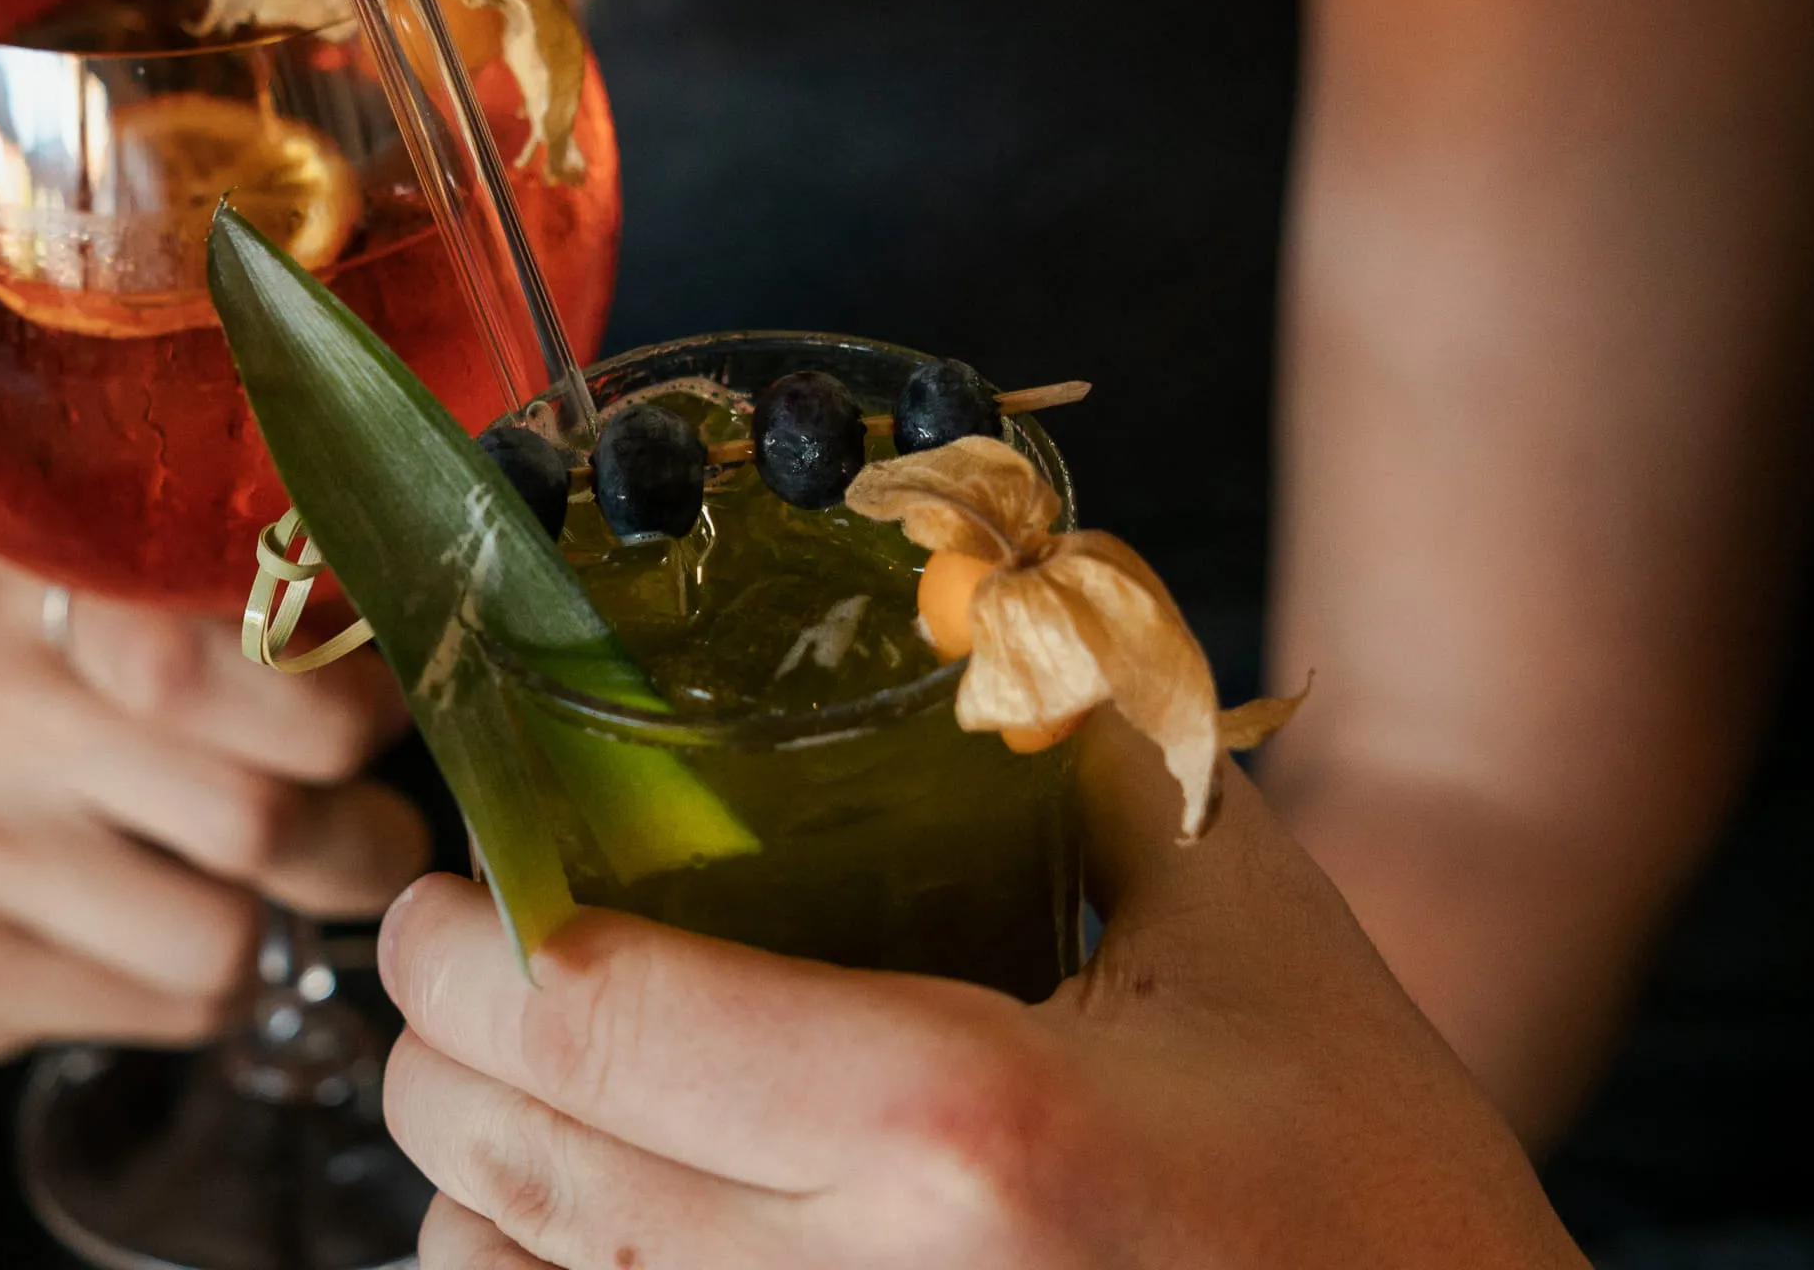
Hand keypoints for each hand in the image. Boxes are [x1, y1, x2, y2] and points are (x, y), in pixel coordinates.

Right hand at [0, 556, 426, 1061]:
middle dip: (357, 832)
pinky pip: (176, 1010)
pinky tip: (170, 924)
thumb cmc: (91, 682)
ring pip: (224, 940)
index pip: (227, 639)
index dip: (342, 695)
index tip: (372, 704)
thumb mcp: (165, 592)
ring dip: (283, 923)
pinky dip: (217, 990)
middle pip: (256, 814)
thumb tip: (451, 643)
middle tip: (365, 817)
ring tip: (257, 876)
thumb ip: (288, 593)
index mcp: (54, 568)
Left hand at [378, 715, 1588, 1268]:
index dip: (460, 954)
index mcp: (967, 1129)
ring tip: (517, 1101)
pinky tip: (584, 1234)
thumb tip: (964, 605)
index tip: (444, 901)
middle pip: (523, 1170)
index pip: (593, 1027)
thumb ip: (1076, 750)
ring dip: (474, 1194)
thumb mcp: (1244, 921)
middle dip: (439, 1057)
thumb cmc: (1374, 1178)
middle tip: (458, 974)